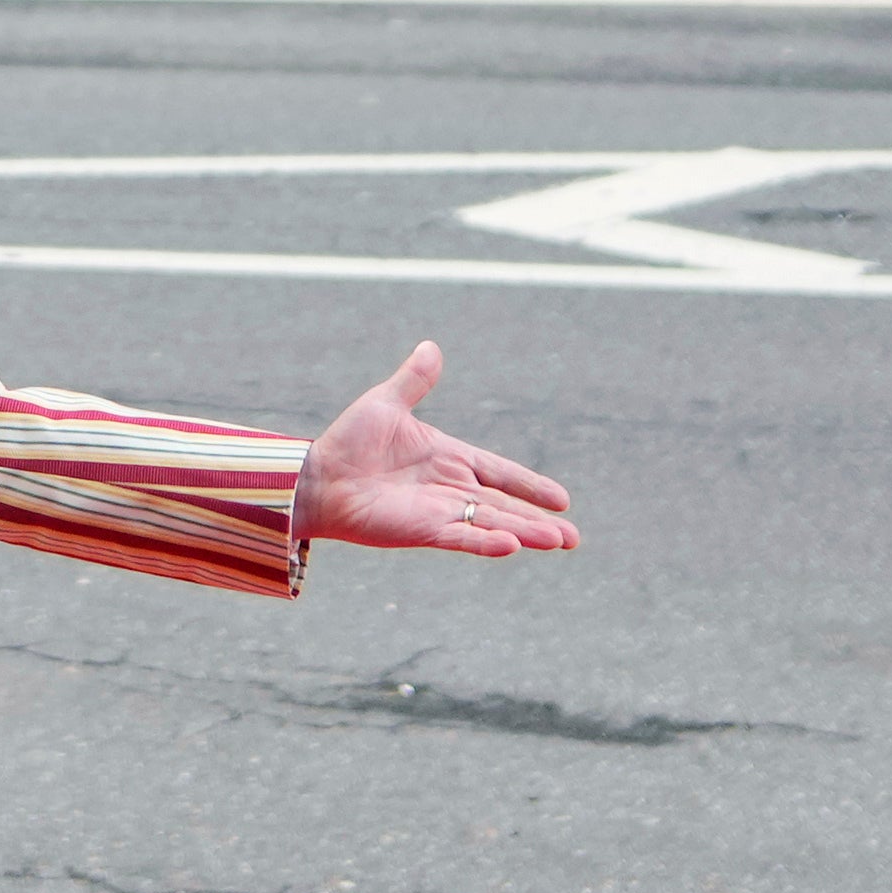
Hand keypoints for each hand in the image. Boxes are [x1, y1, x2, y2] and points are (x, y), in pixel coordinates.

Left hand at [293, 343, 577, 556]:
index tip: (562, 499)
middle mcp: (450, 489)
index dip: (529, 485)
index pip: (499, 473)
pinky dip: (484, 542)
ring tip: (557, 542)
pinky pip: (459, 536)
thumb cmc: (350, 442)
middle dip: (539, 521)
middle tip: (573, 538)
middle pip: (504, 506)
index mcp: (449, 459)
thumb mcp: (387, 403)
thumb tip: (431, 346)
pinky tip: (511, 546)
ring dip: (524, 532)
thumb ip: (414, 380)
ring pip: (491, 523)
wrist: (318, 475)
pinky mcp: (422, 529)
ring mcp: (438, 511)